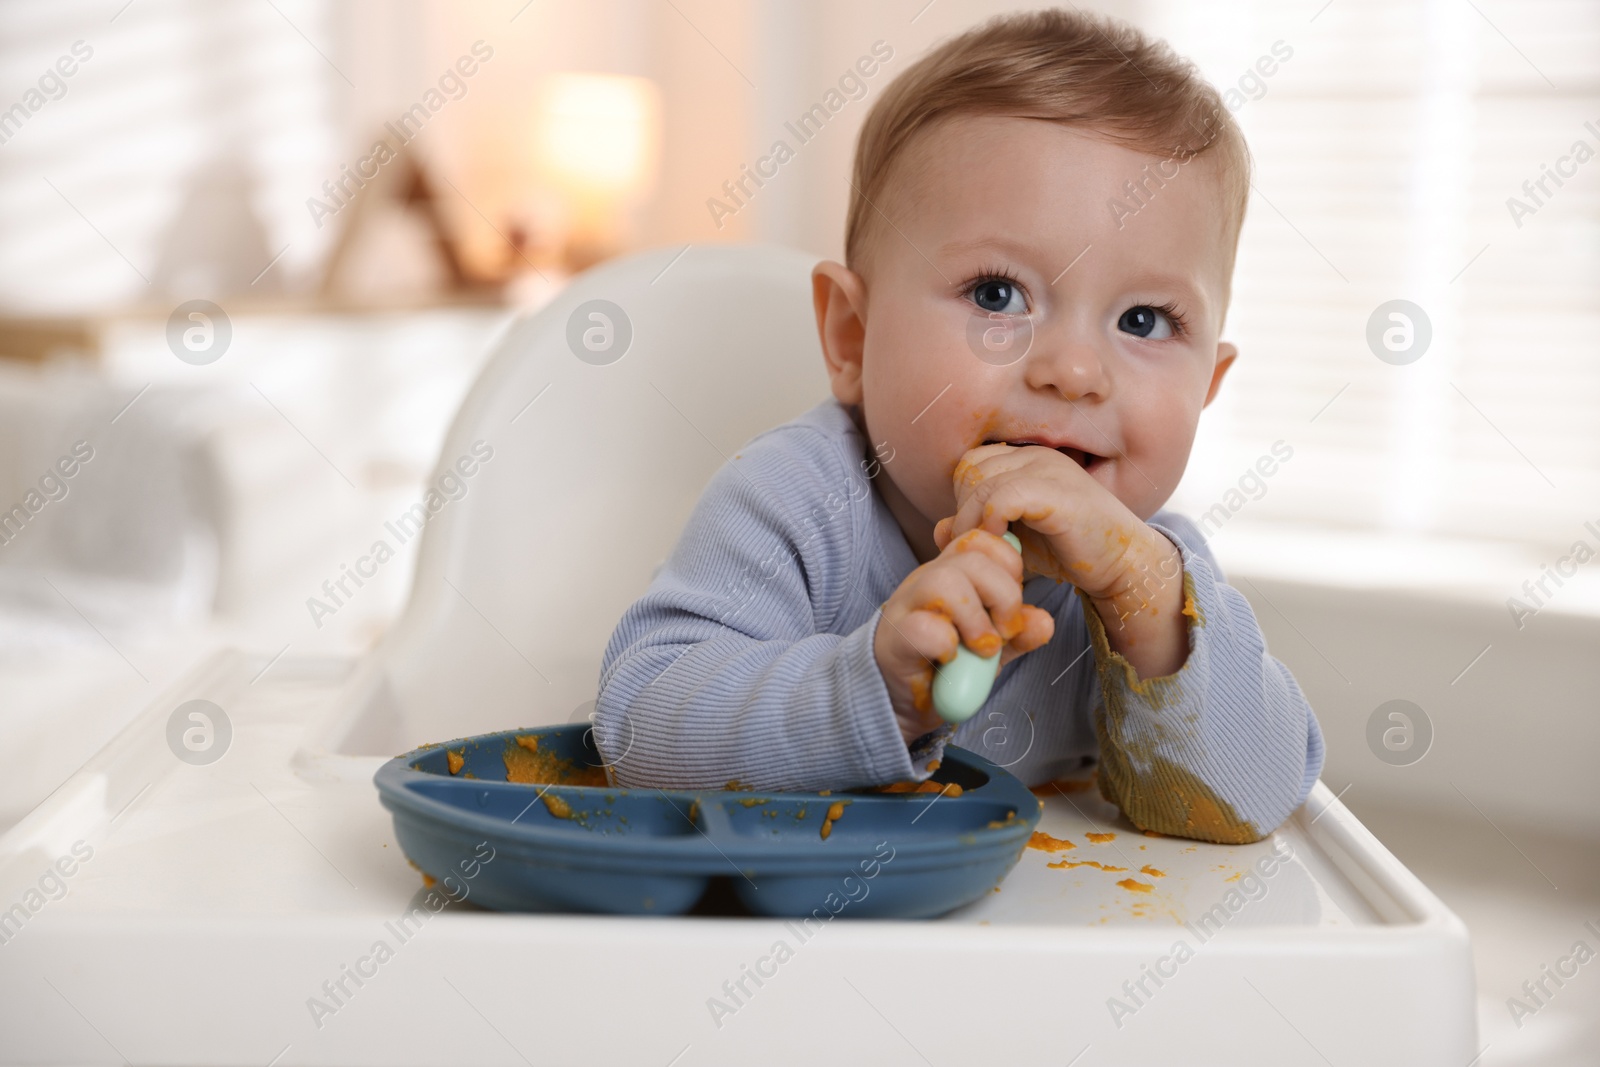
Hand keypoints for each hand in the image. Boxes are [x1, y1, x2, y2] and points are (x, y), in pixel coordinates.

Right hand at [873, 528, 1053, 743]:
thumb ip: (1017, 635)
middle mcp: (928, 581)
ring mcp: (908, 606)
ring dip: (975, 619)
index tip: (1012, 606)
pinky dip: (947, 644)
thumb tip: (1045, 622)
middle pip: (971, 556)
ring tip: (982, 649)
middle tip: (1004, 633)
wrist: (897, 700)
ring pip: (944, 582)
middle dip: (1003, 596)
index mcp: (952, 575)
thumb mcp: (990, 648)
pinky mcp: (896, 639)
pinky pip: (924, 626)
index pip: (983, 540)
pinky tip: (951, 660)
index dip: (1008, 566)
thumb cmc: (941, 666)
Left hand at [935, 443, 1186, 677]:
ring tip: (984, 550)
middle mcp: (1038, 455)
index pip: (971, 463)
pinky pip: (1002, 496)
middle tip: (977, 544)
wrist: (1123, 564)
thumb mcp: (1015, 539)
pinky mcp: (1057, 492)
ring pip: (982, 482)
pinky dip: (990, 520)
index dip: (963, 498)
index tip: (974, 533)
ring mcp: (1050, 469)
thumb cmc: (1070, 551)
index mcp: (1029, 458)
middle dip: (964, 508)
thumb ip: (980, 529)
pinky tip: (1000, 542)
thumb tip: (938, 530)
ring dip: (972, 521)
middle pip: (970, 468)